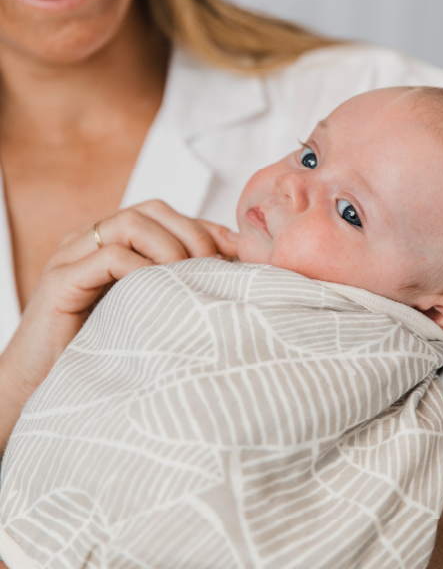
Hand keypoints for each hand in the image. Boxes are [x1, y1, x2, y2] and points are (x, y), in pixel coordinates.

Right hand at [0, 200, 237, 450]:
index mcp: (116, 245)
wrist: (44, 392)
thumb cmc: (107, 353)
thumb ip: (181, 286)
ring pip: (131, 223)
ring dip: (171, 248)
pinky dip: (142, 269)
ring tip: (189, 282)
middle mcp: (93, 242)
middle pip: (152, 210)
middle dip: (194, 234)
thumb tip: (236, 273)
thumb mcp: (153, 311)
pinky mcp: (61, 282)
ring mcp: (74, 257)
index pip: (169, 216)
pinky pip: (108, 256)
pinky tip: (160, 294)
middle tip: (216, 270)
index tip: (239, 255)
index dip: (207, 229)